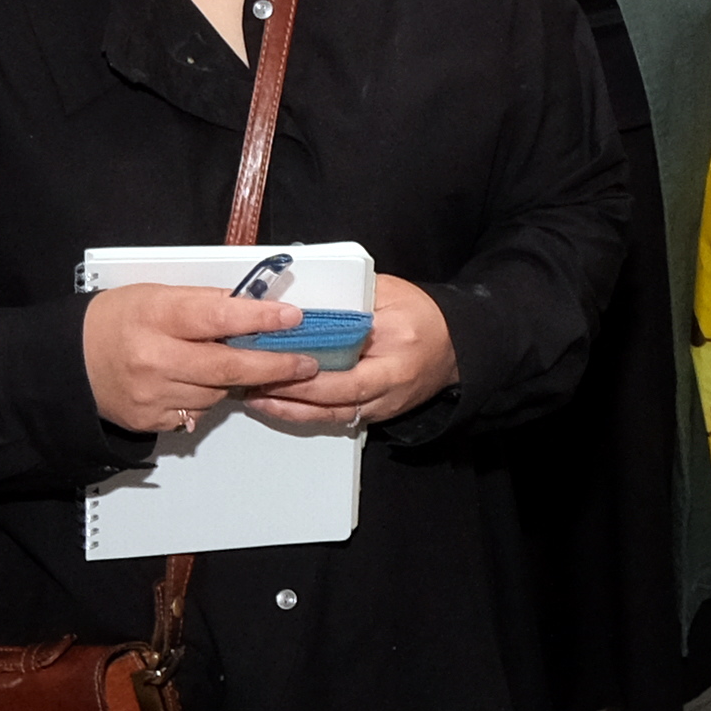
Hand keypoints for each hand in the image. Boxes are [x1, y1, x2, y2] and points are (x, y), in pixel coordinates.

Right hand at [84, 284, 331, 432]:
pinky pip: (198, 411)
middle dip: (274, 365)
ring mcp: (152, 394)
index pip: (217, 316)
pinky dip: (208, 396)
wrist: (70, 363)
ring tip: (234, 363)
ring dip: (236, 380)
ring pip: (217, 391)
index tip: (292, 317)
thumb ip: (204, 301)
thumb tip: (253, 304)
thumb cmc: (116, 321)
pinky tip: (196, 381)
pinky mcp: (152, 420)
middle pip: (227, 365)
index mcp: (155, 315)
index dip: (260, 319)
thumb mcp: (156, 294)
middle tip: (305, 363)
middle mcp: (153, 357)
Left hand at [263, 274, 457, 426]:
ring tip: (256, 398)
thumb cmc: (423, 315)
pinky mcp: (379, 414)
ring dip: (292, 409)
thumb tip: (305, 300)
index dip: (308, 367)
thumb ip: (351, 296)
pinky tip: (280, 406)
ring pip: (333, 414)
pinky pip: (339, 418)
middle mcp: (392, 380)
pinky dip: (307, 414)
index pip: (348, 360)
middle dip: (291, 392)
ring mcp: (386, 403)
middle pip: (336, 396)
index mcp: (396, 341)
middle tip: (254, 381)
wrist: (455, 346)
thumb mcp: (389, 292)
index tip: (274, 358)